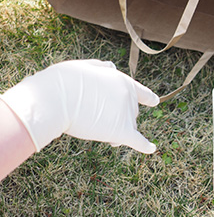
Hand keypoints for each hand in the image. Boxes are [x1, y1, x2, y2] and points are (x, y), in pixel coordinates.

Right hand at [0, 60, 158, 152]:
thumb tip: (112, 67)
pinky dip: (145, 146)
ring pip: (126, 127)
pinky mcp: (121, 131)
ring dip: (114, 131)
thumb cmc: (63, 82)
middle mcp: (128, 97)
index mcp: (121, 81)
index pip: (139, 91)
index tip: (155, 101)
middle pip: (129, 113)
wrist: (55, 98)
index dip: (147, 98)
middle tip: (90, 116)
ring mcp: (126, 114)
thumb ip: (101, 69)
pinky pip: (137, 140)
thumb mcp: (85, 67)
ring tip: (92, 128)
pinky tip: (152, 149)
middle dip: (116, 118)